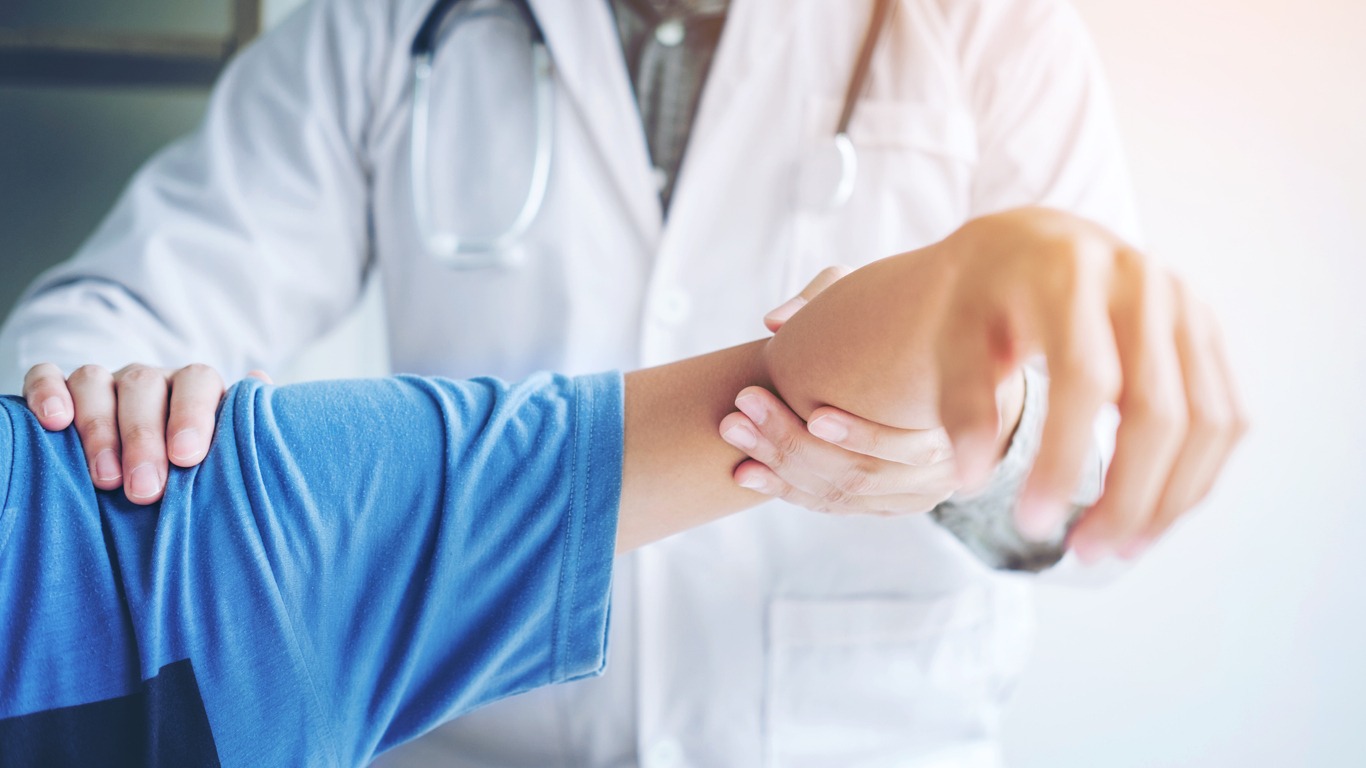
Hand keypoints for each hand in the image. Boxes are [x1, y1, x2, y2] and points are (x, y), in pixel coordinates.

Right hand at [22, 362, 259, 503]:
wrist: (155, 470)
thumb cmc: (196, 471)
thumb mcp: (226, 456)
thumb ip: (243, 430)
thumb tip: (262, 381)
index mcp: (195, 389)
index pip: (198, 382)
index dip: (192, 415)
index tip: (187, 458)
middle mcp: (151, 381)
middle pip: (144, 387)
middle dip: (143, 439)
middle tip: (145, 490)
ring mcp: (105, 383)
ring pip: (95, 381)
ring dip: (99, 429)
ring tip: (105, 480)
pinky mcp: (63, 391)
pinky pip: (48, 376)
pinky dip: (48, 392)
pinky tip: (53, 422)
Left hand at [719, 267, 1024, 515]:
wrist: (949, 364)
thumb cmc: (911, 318)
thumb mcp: (882, 292)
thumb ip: (828, 294)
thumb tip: (775, 321)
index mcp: (958, 420)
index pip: (909, 444)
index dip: (862, 434)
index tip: (816, 415)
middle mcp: (942, 470)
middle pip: (862, 473)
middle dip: (794, 442)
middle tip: (745, 402)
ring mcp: (914, 494)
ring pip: (839, 493)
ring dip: (779, 463)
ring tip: (734, 429)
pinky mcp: (886, 504)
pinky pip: (831, 504)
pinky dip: (785, 488)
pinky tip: (744, 472)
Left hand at [925, 209, 1246, 558]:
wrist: (1025, 246)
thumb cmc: (979, 299)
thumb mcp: (950, 337)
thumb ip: (961, 401)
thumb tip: (971, 476)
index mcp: (1069, 271)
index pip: (1083, 378)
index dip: (1062, 458)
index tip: (1034, 523)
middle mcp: (1142, 281)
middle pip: (1159, 409)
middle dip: (1127, 495)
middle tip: (1085, 552)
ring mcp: (1186, 304)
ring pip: (1207, 420)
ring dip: (1170, 498)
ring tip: (1119, 547)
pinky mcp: (1206, 331)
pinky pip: (1223, 416)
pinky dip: (1195, 474)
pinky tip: (1153, 513)